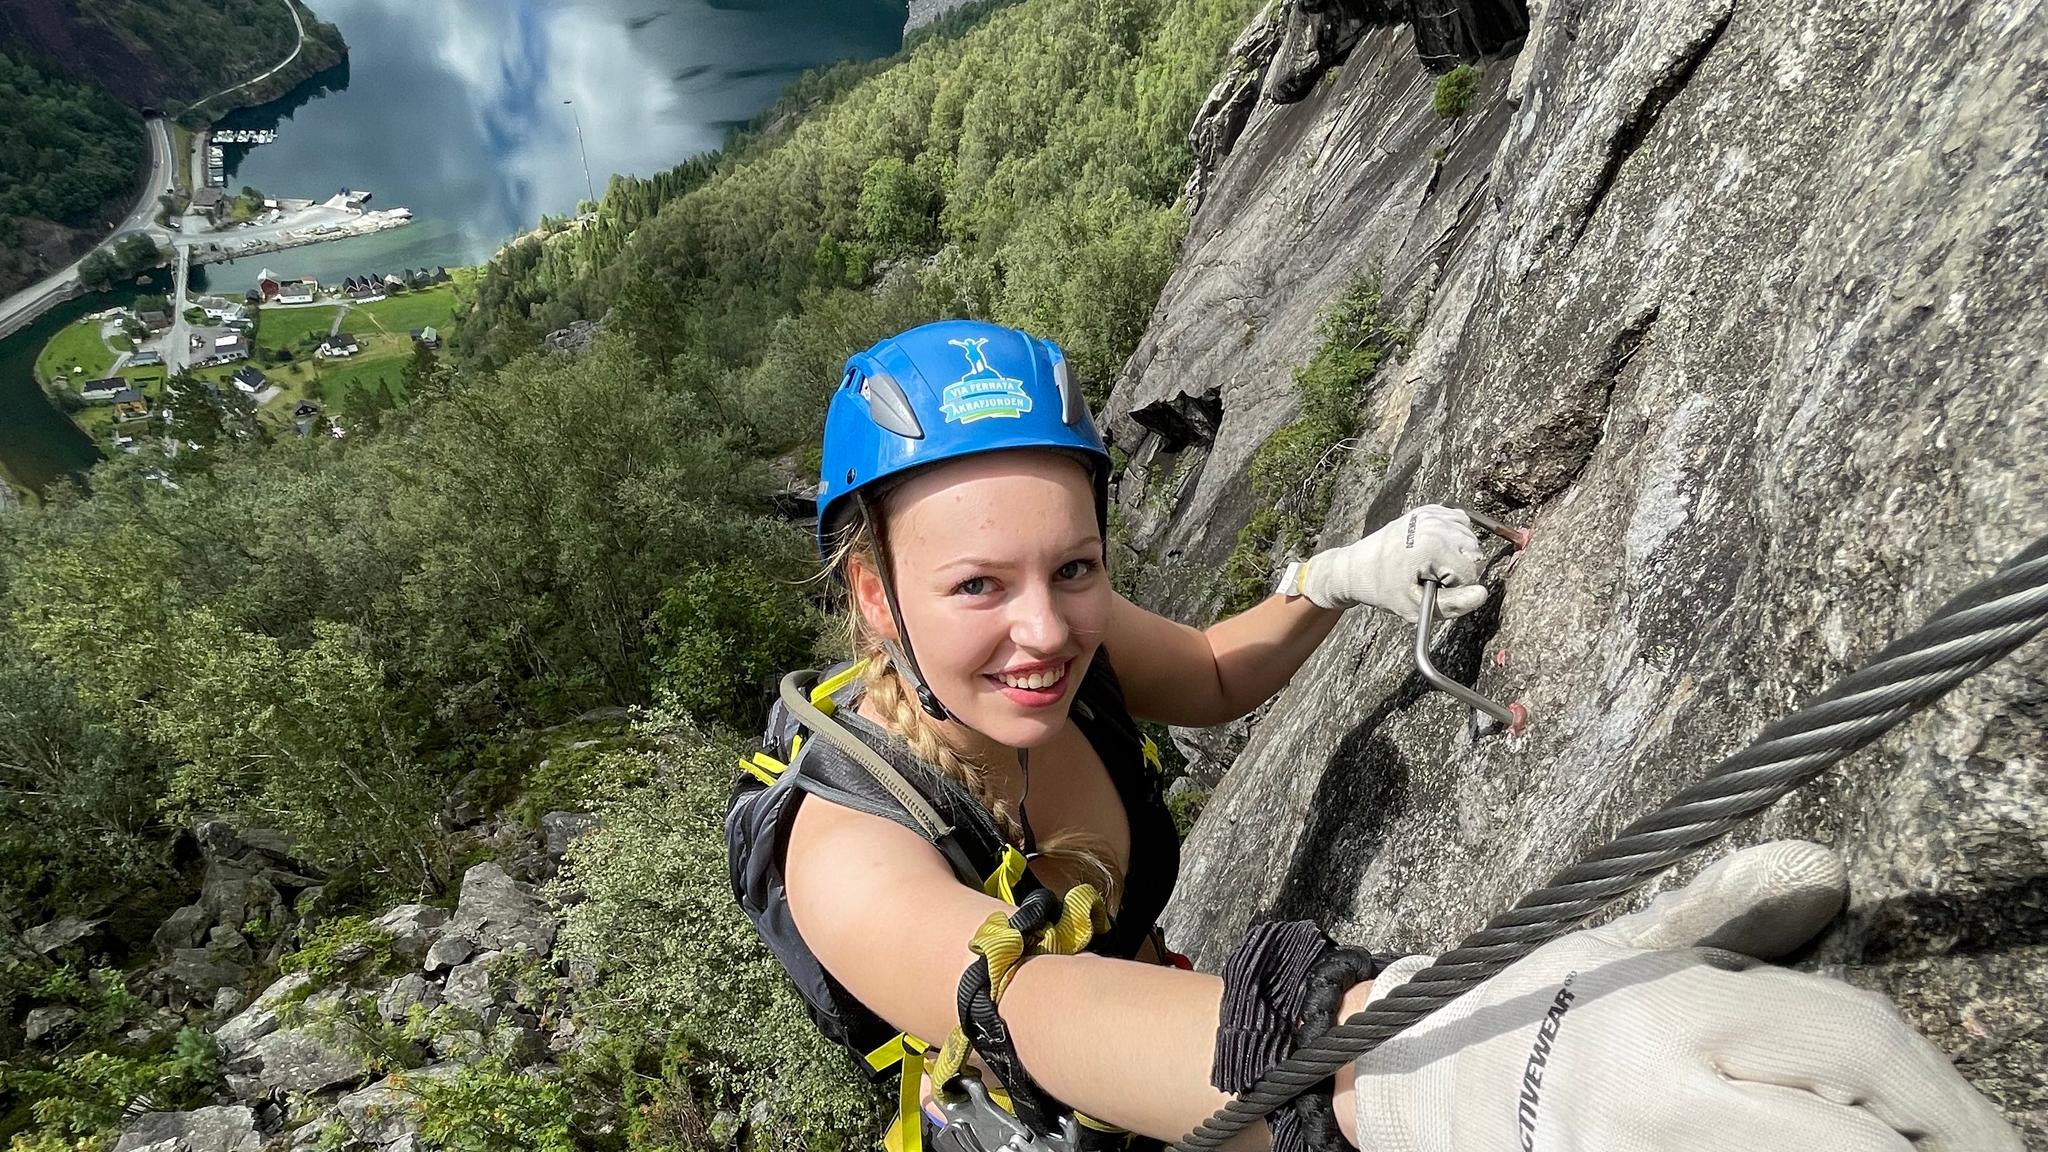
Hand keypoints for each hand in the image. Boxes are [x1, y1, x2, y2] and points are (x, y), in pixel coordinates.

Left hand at [1278, 505, 1484, 620]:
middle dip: (1458, 570)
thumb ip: (1453, 605)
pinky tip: (1433, 550)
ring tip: (1428, 564)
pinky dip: (1453, 538)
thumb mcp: (1415, 606)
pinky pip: (1459, 524)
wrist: (1357, 567)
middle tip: (1429, 577)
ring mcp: (1432, 512)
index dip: (1455, 588)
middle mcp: (1435, 522)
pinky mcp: (1429, 509)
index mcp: (1432, 544)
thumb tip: (1482, 595)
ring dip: (1456, 555)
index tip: (1430, 588)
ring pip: (1469, 539)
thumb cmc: (1383, 589)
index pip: (1471, 572)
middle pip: (1474, 553)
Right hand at [1351, 842, 2021, 1151]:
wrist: (1404, 1085)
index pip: (1862, 1048)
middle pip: (1861, 1144)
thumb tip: (1822, 874)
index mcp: (1677, 1015)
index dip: (1948, 1103)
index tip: (1978, 1132)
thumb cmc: (1524, 1015)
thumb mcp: (1622, 947)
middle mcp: (1667, 1103)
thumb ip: (1724, 915)